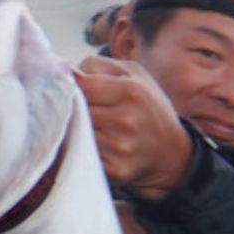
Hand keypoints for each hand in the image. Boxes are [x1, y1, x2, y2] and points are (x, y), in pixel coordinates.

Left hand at [73, 57, 192, 202]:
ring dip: (76, 129)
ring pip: (75, 131)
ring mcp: (120, 146)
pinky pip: (82, 153)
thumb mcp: (134, 75)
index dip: (74, 88)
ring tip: (92, 128)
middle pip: (75, 109)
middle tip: (85, 111)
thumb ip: (98, 65)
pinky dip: (82, 149)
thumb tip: (61, 70)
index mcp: (131, 91)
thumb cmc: (147, 108)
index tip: (77, 92)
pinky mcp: (115, 168)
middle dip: (74, 109)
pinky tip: (95, 146)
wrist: (172, 152)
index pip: (81, 85)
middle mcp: (126, 119)